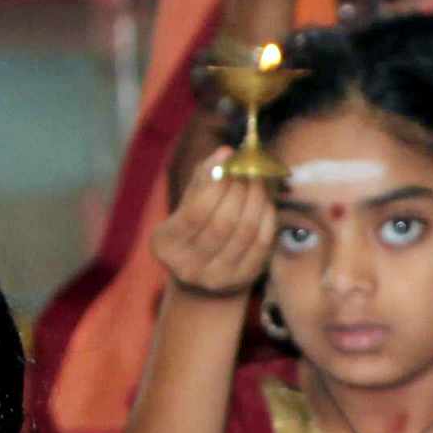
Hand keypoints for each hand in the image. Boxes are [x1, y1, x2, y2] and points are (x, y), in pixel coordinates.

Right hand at [149, 171, 276, 297]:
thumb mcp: (189, 203)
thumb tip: (225, 153)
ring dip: (256, 200)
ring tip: (257, 181)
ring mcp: (216, 277)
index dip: (216, 183)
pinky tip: (265, 201)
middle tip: (248, 168)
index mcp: (165, 244)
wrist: (205, 273)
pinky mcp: (242, 280)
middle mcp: (187, 266)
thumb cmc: (195, 227)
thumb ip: (204, 177)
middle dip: (239, 190)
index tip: (229, 159)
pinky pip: (262, 243)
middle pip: (223, 222)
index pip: (195, 211)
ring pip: (246, 231)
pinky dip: (267, 217)